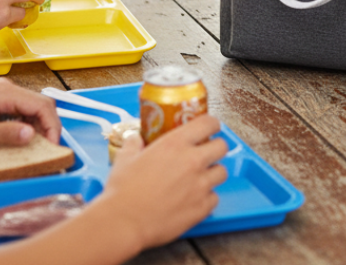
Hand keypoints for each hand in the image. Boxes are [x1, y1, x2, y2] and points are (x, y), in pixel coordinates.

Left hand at [0, 78, 61, 148]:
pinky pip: (19, 107)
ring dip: (37, 124)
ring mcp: (1, 91)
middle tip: (49, 147)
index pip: (41, 105)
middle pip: (40, 103)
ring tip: (37, 145)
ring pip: (31, 105)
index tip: (54, 145)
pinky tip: (21, 136)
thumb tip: (31, 135)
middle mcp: (6, 87)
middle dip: (48, 125)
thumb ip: (6, 134)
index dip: (52, 125)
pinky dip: (26, 122)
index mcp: (5, 92)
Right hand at [101, 116, 227, 248]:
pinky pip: (214, 199)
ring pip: (222, 172)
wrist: (123, 222)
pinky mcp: (201, 209)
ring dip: (212, 173)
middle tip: (206, 154)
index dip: (211, 124)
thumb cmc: (122, 191)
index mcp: (176, 144)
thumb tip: (135, 139)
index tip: (209, 128)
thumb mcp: (125, 158)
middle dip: (216, 148)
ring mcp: (199, 186)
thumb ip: (134, 144)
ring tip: (200, 178)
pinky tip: (194, 200)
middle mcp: (193, 161)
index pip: (208, 123)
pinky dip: (207, 199)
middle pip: (222, 146)